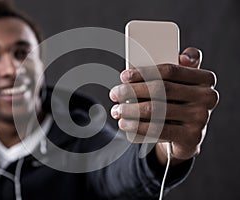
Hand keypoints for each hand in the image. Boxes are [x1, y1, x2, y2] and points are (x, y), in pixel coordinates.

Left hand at [109, 47, 218, 165]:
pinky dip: (137, 126)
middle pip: (160, 90)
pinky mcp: (191, 137)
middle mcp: (207, 97)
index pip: (169, 71)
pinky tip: (124, 123)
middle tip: (115, 94)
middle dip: (132, 91)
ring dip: (130, 110)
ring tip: (117, 110)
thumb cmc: (178, 102)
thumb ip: (179, 66)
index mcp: (205, 78)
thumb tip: (182, 56)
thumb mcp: (181, 83)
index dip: (143, 72)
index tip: (124, 76)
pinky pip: (158, 130)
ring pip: (156, 110)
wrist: (187, 136)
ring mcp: (201, 118)